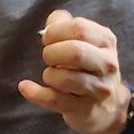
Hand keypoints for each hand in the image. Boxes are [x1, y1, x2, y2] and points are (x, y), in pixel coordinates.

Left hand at [18, 8, 126, 133]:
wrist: (108, 107)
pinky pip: (54, 99)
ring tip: (50, 75)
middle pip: (76, 52)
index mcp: (106, 41)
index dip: (56, 32)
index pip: (79, 28)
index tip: (48, 39)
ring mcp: (98, 89)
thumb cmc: (89, 67)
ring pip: (65, 78)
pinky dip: (35, 93)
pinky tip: (26, 87)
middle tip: (48, 57)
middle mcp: (107, 64)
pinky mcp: (84, 110)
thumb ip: (65, 25)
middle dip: (52, 53)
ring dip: (49, 74)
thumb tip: (51, 24)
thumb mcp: (85, 42)